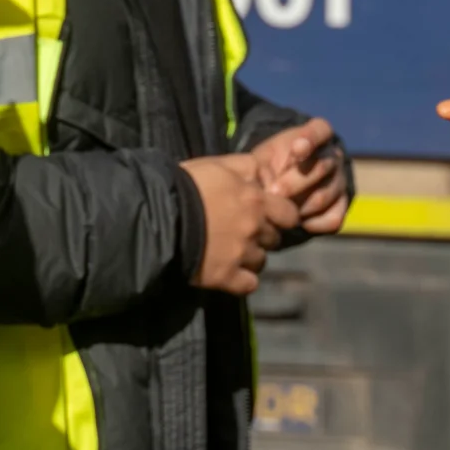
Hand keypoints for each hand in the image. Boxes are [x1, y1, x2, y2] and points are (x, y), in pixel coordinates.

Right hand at [184, 151, 296, 294]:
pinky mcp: (226, 276)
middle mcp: (255, 229)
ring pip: (261, 261)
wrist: (160, 215)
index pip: (289, 214)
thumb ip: (247, 166)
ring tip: (231, 252)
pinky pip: (248, 285)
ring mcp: (242, 254)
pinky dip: (242, 280)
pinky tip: (230, 273)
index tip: (266, 216)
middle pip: (275, 239)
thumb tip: (264, 172)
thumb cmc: (188, 184)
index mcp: (256, 201)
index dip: (280, 216)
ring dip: (250, 257)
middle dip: (263, 236)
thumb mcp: (218, 164)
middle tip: (242, 232)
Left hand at [253, 117, 347, 235]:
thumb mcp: (264, 157)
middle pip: (321, 167)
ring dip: (298, 207)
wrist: (281, 185)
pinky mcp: (342, 206)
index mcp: (318, 135)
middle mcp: (334, 156)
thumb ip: (266, 164)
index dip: (311, 139)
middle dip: (294, 182)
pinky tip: (297, 222)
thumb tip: (266, 188)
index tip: (296, 148)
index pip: (321, 130)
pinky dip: (312, 224)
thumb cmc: (271, 165)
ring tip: (279, 210)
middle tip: (273, 193)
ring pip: (324, 196)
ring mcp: (340, 181)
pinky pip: (332, 219)